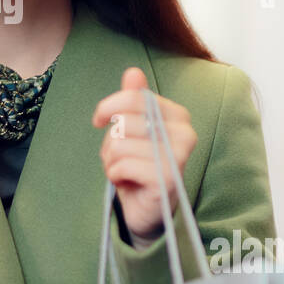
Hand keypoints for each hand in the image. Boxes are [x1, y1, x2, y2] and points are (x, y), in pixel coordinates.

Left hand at [92, 67, 196, 242]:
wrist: (149, 211)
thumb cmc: (140, 166)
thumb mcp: (134, 131)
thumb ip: (134, 101)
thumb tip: (133, 72)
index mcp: (178, 115)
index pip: (134, 97)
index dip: (108, 107)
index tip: (99, 121)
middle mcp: (184, 133)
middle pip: (123, 121)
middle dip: (109, 142)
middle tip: (118, 158)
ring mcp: (178, 157)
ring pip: (119, 144)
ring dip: (110, 161)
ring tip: (122, 171)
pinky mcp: (167, 179)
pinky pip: (121, 165)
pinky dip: (114, 175)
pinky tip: (125, 183)